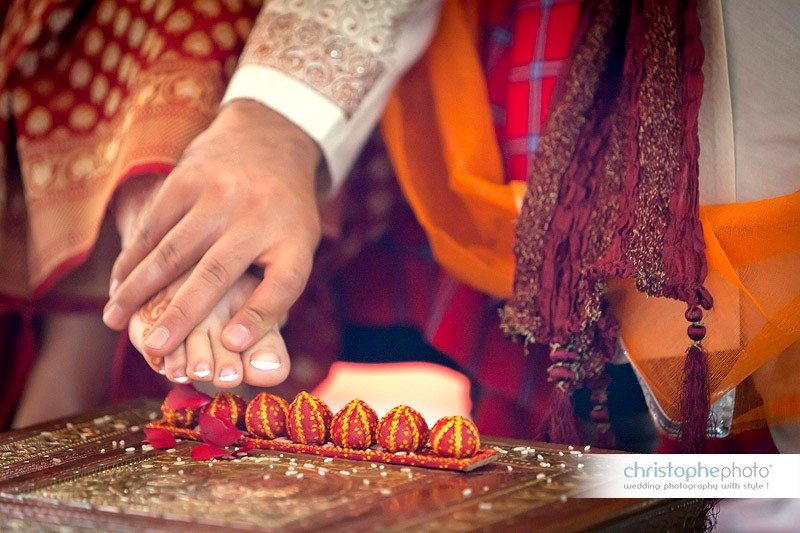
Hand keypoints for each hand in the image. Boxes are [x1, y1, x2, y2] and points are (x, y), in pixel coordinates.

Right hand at [103, 100, 321, 359]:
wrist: (267, 140)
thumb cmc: (282, 213)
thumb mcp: (297, 245)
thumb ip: (277, 289)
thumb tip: (237, 342)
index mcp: (292, 238)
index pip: (282, 284)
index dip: (259, 316)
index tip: (233, 344)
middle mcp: (256, 216)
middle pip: (215, 274)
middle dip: (183, 313)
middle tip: (156, 346)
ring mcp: (219, 195)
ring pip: (173, 252)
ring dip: (140, 289)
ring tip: (114, 319)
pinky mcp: (186, 180)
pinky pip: (154, 226)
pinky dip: (132, 258)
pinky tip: (117, 283)